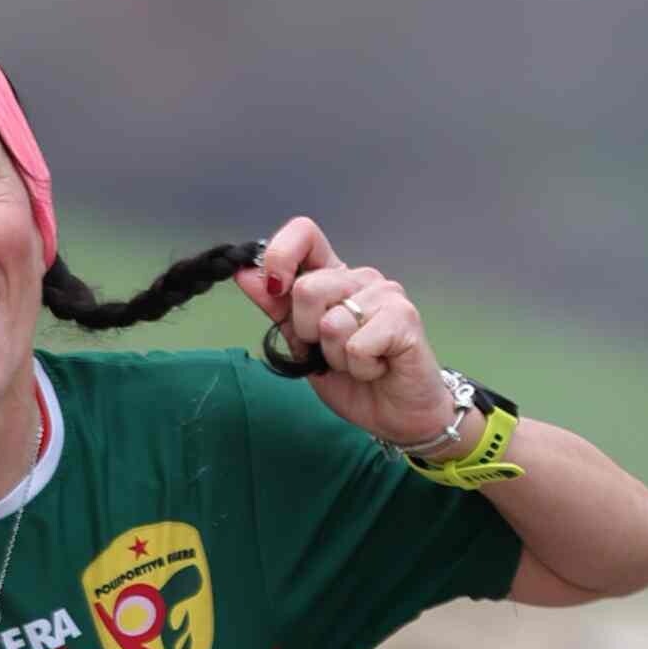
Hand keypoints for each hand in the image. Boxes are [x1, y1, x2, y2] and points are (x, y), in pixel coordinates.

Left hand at [237, 218, 460, 455]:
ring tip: (358, 362)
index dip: (280, 255)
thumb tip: (244, 273)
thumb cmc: (353, 379)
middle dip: (308, 332)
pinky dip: (359, 367)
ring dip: (336, 356)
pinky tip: (377, 367)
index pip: (304, 234)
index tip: (274, 289)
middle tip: (331, 352)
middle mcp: (360, 278)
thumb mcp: (302, 345)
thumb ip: (277, 309)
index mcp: (333, 278)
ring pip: (331, 322)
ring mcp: (385, 294)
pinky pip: (357, 345)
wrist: (396, 414)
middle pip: (307, 288)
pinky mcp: (404, 317)